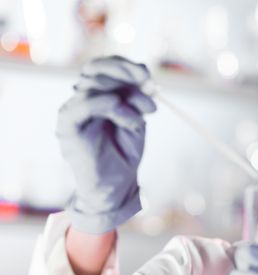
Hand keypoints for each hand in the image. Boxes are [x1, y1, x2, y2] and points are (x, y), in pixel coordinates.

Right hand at [57, 56, 156, 233]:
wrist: (116, 185)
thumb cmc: (124, 154)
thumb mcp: (137, 119)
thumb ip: (137, 97)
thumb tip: (145, 74)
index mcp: (97, 95)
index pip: (104, 66)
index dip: (125, 65)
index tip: (148, 76)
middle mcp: (82, 99)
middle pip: (96, 69)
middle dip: (126, 74)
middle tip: (149, 87)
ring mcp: (73, 111)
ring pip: (92, 85)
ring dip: (125, 97)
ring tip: (141, 118)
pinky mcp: (68, 127)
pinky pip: (83, 105)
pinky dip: (107, 104)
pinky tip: (125, 114)